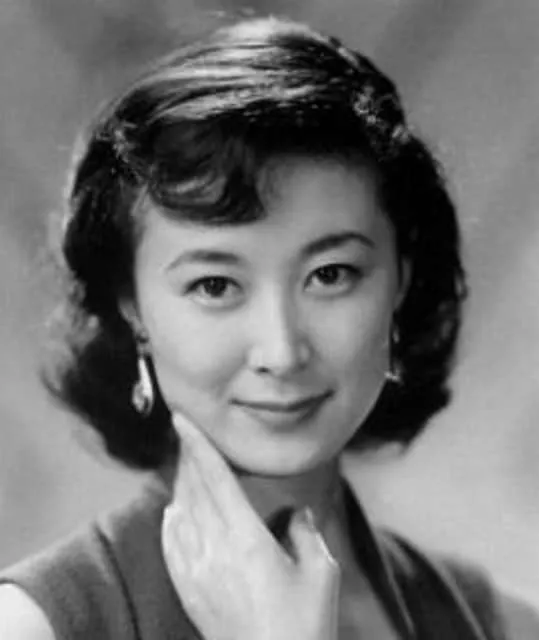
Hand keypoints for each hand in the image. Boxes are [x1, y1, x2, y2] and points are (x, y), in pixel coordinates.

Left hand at [161, 413, 340, 639]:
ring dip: (181, 484)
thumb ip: (306, 532)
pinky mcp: (190, 591)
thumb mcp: (321, 572)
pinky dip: (171, 521)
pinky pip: (171, 545)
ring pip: (181, 513)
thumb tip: (297, 513)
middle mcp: (215, 549)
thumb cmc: (303, 625)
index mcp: (247, 538)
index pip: (215, 478)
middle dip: (188, 456)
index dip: (198, 445)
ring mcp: (197, 572)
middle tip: (185, 432)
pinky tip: (173, 512)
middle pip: (194, 489)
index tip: (182, 419)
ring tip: (184, 464)